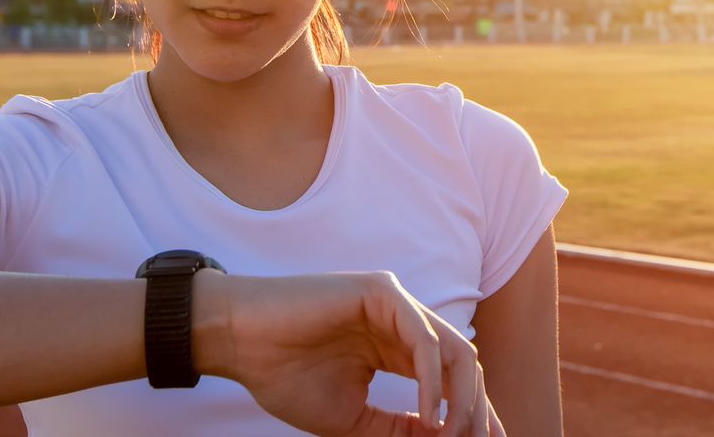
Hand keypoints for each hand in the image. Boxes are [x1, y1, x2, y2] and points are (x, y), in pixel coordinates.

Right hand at [194, 269, 506, 436]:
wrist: (239, 343)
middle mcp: (403, 323)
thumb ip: (397, 427)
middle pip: (464, 365)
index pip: (450, 380)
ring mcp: (395, 304)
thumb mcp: (351, 417)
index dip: (472, 415)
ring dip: (461, 398)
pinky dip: (432, 379)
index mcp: (397, 348)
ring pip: (454, 349)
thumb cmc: (284, 375)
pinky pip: (423, 338)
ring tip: (451, 434)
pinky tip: (430, 413)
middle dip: (475, 410)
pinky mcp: (381, 291)